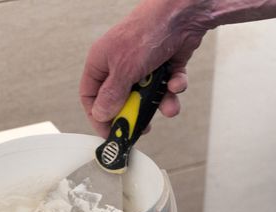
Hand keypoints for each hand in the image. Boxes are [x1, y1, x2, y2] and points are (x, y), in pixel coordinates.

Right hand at [79, 0, 213, 136]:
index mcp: (102, 62)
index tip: (110, 133)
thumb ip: (112, 95)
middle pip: (120, 100)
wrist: (183, 13)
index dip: (98, 116)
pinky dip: (174, 87)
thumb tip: (101, 115)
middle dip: (134, 113)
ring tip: (168, 106)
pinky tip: (177, 82)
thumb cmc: (147, 31)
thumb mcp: (124, 69)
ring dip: (159, 103)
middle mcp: (120, 64)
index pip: (91, 96)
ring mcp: (143, 65)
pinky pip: (166, 86)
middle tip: (142, 126)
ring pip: (147, 96)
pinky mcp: (164, 65)